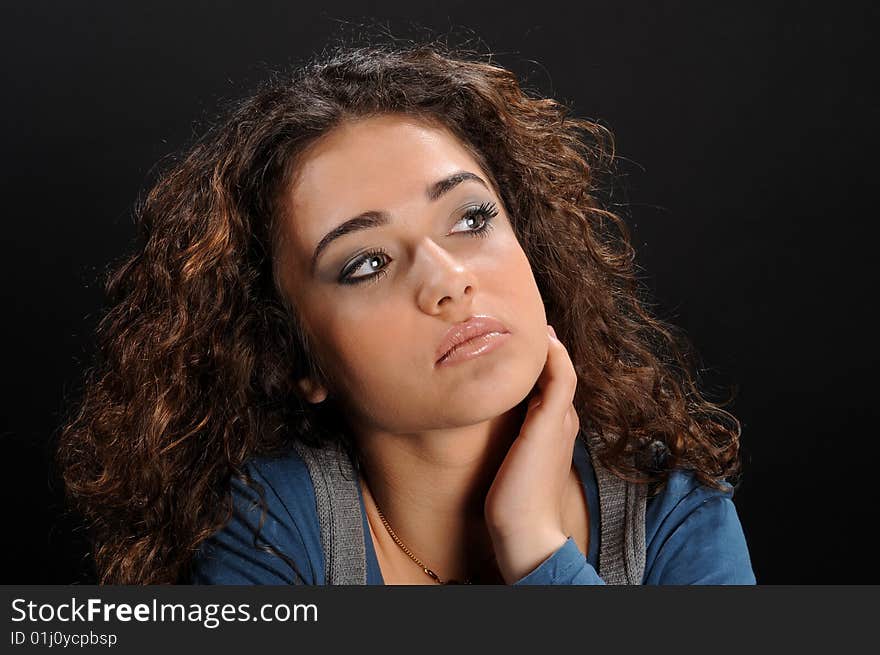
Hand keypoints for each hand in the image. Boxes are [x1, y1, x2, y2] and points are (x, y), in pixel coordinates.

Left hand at [483, 324, 580, 582]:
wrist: (525, 531)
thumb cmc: (513, 502)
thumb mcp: (510, 460)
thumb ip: (505, 439)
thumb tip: (479, 420)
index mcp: (554, 430)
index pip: (552, 384)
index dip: (540, 362)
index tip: (521, 341)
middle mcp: (562, 421)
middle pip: (559, 371)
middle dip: (545, 347)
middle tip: (527, 322)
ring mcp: (560, 420)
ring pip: (562, 368)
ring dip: (550, 344)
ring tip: (534, 322)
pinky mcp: (551, 422)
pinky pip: (560, 376)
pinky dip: (554, 355)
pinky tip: (541, 338)